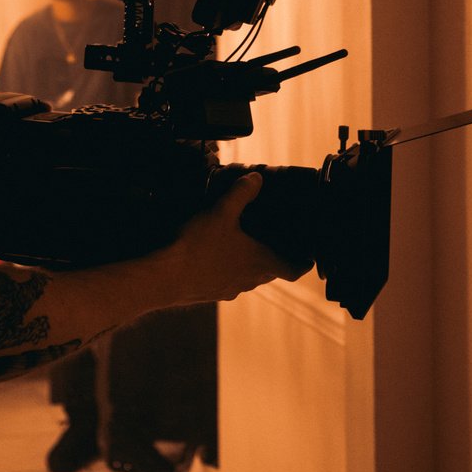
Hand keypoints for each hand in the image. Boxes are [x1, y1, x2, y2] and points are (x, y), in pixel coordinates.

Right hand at [165, 172, 306, 304]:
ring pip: (247, 278)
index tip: (308, 256)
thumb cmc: (197, 248)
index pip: (294, 269)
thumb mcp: (221, 211)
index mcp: (259, 263)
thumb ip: (241, 193)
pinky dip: (226, 269)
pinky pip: (225, 281)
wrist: (163, 278)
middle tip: (275, 241)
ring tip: (241, 244)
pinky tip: (212, 255)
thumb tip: (256, 179)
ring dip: (248, 264)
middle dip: (275, 258)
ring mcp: (228, 289)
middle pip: (271, 273)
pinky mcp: (209, 292)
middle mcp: (248, 280)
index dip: (304, 262)